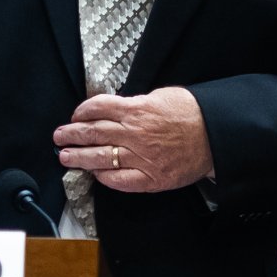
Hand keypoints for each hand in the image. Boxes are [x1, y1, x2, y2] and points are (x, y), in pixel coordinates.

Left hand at [56, 85, 210, 194]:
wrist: (216, 137)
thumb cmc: (192, 114)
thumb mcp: (162, 96)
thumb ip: (136, 103)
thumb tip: (116, 109)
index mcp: (137, 110)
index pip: (97, 108)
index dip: (81, 112)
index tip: (75, 116)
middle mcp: (135, 134)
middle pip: (93, 133)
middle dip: (71, 135)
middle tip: (60, 137)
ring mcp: (141, 158)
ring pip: (100, 158)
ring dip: (79, 157)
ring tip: (66, 157)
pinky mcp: (151, 178)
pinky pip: (119, 180)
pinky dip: (104, 177)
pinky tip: (95, 174)